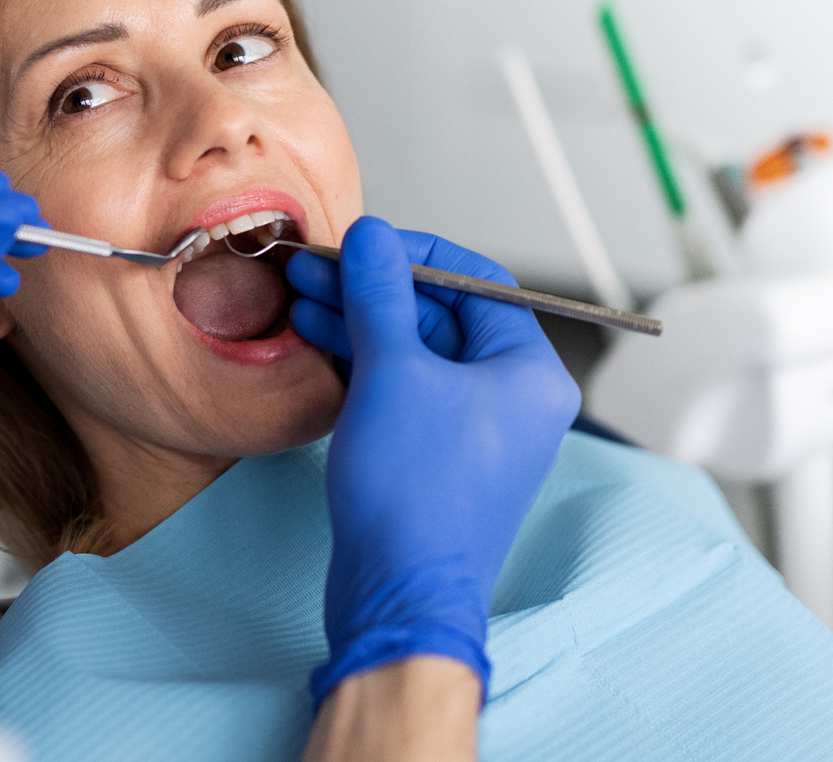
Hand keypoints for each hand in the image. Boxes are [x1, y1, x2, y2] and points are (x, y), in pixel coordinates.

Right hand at [285, 218, 579, 707]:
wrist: (401, 594)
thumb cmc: (415, 495)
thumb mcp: (392, 372)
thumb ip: (381, 295)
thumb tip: (373, 237)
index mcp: (530, 372)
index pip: (479, 282)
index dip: (415, 253)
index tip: (364, 242)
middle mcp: (515, 398)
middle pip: (444, 315)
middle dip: (374, 288)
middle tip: (315, 267)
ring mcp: (478, 431)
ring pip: (418, 353)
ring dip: (361, 322)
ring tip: (301, 297)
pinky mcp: (440, 457)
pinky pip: (407, 390)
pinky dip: (367, 364)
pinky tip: (320, 341)